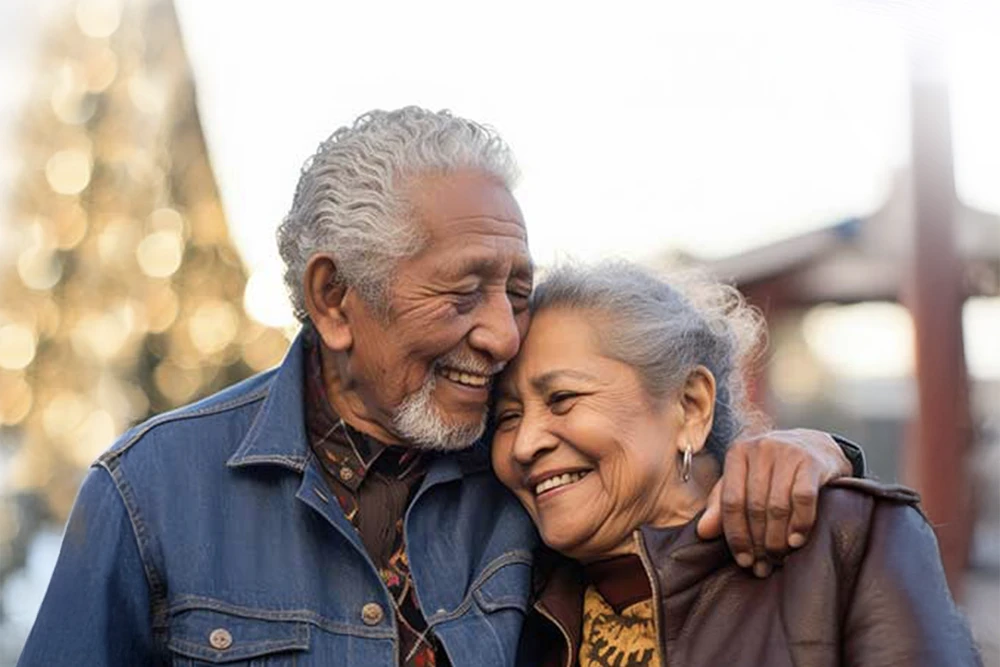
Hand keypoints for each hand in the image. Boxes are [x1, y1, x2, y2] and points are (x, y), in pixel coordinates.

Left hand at [696, 429, 851, 576]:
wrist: (815, 445)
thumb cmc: (772, 469)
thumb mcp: (744, 480)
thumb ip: (722, 504)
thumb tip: (702, 532)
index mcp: (737, 452)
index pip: (731, 501)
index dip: (736, 535)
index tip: (743, 560)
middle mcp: (760, 448)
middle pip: (754, 506)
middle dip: (758, 542)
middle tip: (763, 565)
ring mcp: (787, 453)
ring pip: (777, 505)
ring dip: (777, 539)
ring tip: (778, 558)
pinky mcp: (812, 462)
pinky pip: (803, 499)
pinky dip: (799, 524)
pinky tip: (796, 541)